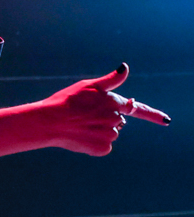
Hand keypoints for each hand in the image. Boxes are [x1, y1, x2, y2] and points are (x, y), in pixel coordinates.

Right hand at [40, 63, 170, 155]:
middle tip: (86, 114)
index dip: (154, 115)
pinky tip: (82, 135)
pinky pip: (104, 145)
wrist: (50, 122)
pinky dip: (95, 141)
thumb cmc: (67, 100)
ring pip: (111, 132)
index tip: (166, 120)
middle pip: (118, 119)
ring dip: (100, 129)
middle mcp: (116, 119)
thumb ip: (111, 80)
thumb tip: (125, 68)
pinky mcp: (103, 148)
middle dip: (106, 117)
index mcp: (114, 102)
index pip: (138, 108)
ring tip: (81, 124)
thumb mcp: (88, 86)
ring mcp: (110, 135)